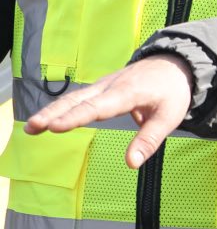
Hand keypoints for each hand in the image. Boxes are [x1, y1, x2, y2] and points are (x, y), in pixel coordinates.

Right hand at [24, 54, 192, 167]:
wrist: (173, 64)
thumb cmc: (172, 92)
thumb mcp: (169, 117)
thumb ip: (149, 140)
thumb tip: (131, 164)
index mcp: (128, 92)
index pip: (98, 107)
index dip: (76, 117)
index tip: (55, 127)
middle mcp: (111, 86)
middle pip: (78, 100)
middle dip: (53, 113)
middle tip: (32, 127)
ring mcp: (103, 85)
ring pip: (74, 98)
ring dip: (51, 111)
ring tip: (31, 127)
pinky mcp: (100, 87)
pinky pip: (78, 97)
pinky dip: (60, 107)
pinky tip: (45, 119)